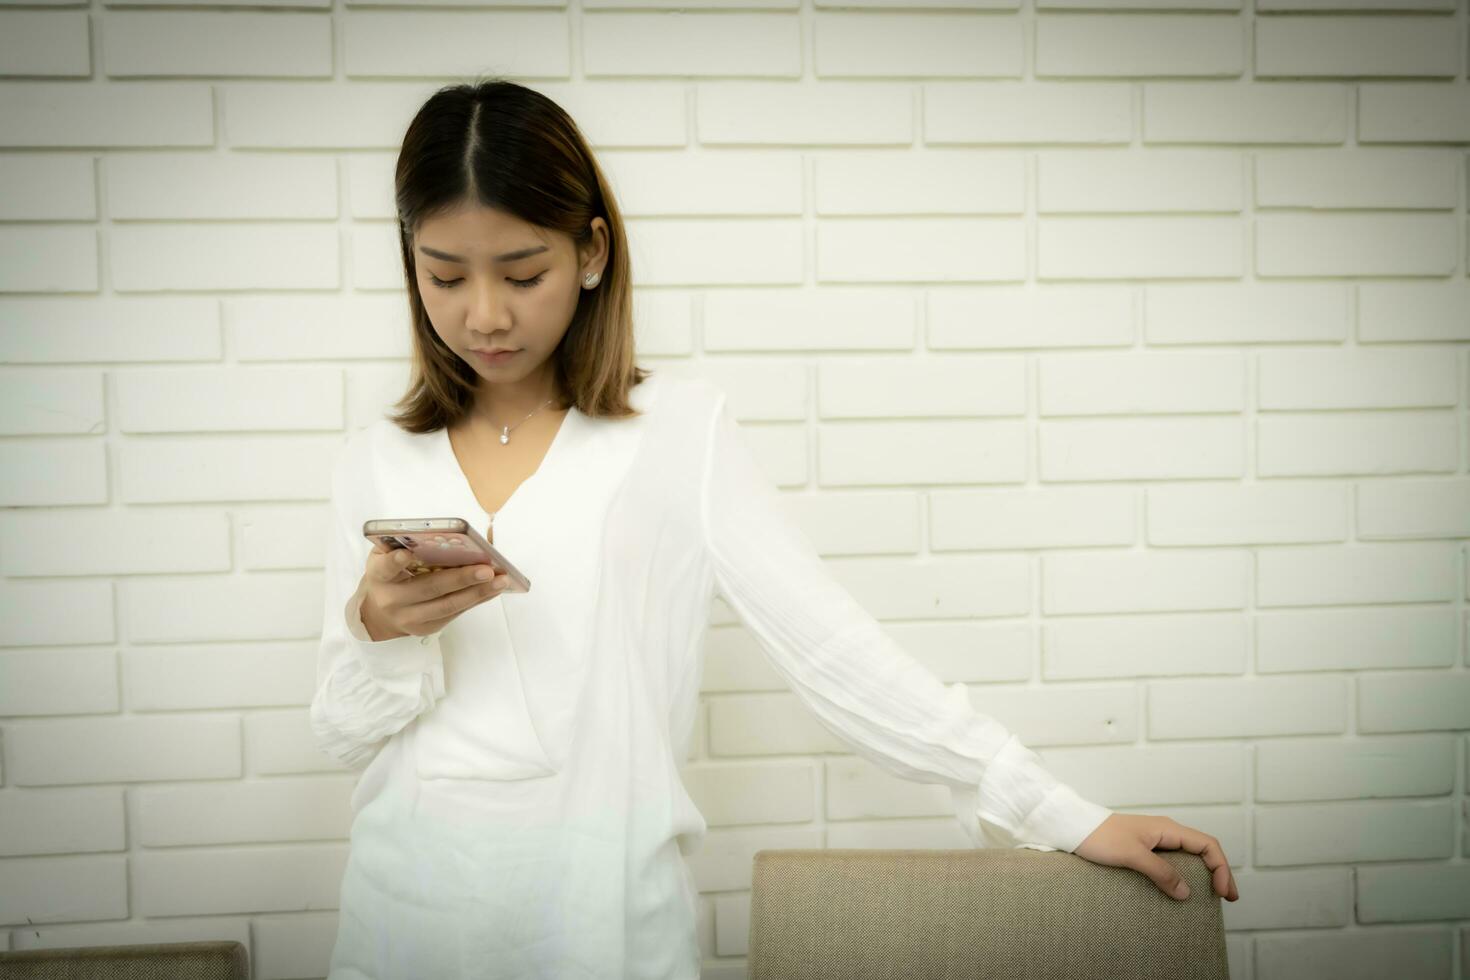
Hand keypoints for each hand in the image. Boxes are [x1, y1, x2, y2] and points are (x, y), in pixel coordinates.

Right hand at [359, 542, 510, 639]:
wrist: (380, 613)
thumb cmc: (390, 575)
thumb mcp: (385, 556)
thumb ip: (403, 543)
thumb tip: (443, 535)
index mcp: (379, 576)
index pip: (385, 568)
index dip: (394, 562)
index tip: (405, 555)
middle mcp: (392, 599)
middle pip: (429, 589)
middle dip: (461, 578)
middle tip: (487, 569)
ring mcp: (410, 618)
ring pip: (448, 605)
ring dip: (478, 592)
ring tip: (500, 580)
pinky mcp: (426, 628)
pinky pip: (456, 613)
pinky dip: (477, 599)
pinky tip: (493, 588)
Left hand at [1072, 813, 1238, 902]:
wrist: (1074, 827)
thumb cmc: (1099, 837)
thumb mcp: (1132, 856)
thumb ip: (1160, 872)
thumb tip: (1187, 892)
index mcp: (1167, 828)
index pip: (1207, 845)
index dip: (1221, 868)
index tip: (1222, 893)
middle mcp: (1165, 831)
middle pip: (1203, 850)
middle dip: (1219, 872)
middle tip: (1227, 898)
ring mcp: (1155, 839)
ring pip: (1189, 855)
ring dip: (1204, 873)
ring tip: (1211, 895)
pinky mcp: (1144, 847)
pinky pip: (1173, 860)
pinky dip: (1185, 873)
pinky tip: (1183, 887)